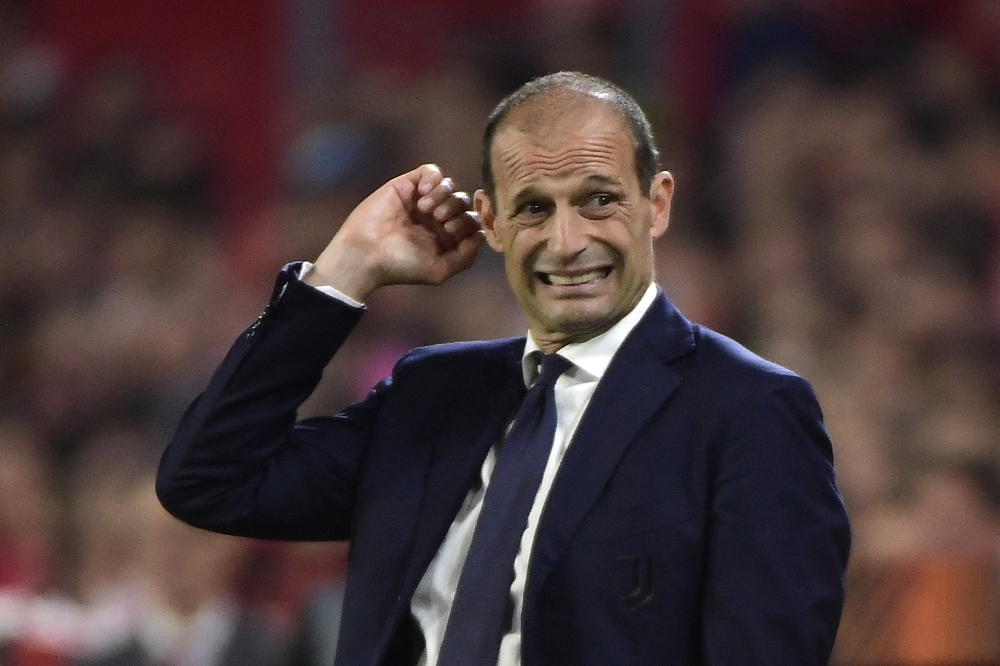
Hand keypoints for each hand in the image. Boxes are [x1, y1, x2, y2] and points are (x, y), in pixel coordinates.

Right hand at [305, 164, 484, 301]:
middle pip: (463, 203)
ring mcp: (421, 200)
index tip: (451, 234)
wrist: (367, 254)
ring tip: (426, 211)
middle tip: (439, 224)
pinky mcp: (407, 185)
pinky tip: (423, 195)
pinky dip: (434, 180)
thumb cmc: (401, 266)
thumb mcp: (440, 270)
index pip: (472, 221)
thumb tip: (481, 235)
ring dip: (444, 198)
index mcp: (444, 238)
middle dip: (456, 212)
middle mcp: (435, 218)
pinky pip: (431, 171)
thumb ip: (465, 256)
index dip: (469, 224)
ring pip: (450, 186)